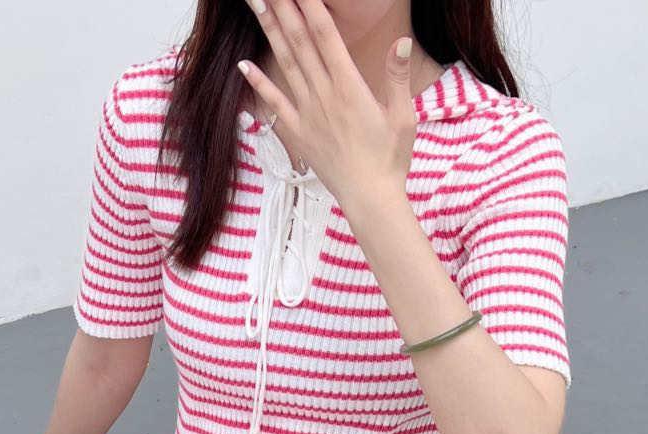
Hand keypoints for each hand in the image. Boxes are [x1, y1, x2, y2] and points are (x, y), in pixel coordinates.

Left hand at [237, 0, 416, 209]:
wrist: (369, 200)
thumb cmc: (390, 160)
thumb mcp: (403, 116)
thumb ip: (397, 76)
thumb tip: (401, 41)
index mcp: (349, 86)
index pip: (325, 34)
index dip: (311, 5)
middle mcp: (323, 95)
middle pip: (299, 42)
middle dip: (284, 8)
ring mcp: (307, 114)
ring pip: (284, 64)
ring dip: (269, 32)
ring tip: (256, 4)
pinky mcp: (299, 134)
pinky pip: (275, 104)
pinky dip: (258, 83)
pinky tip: (244, 65)